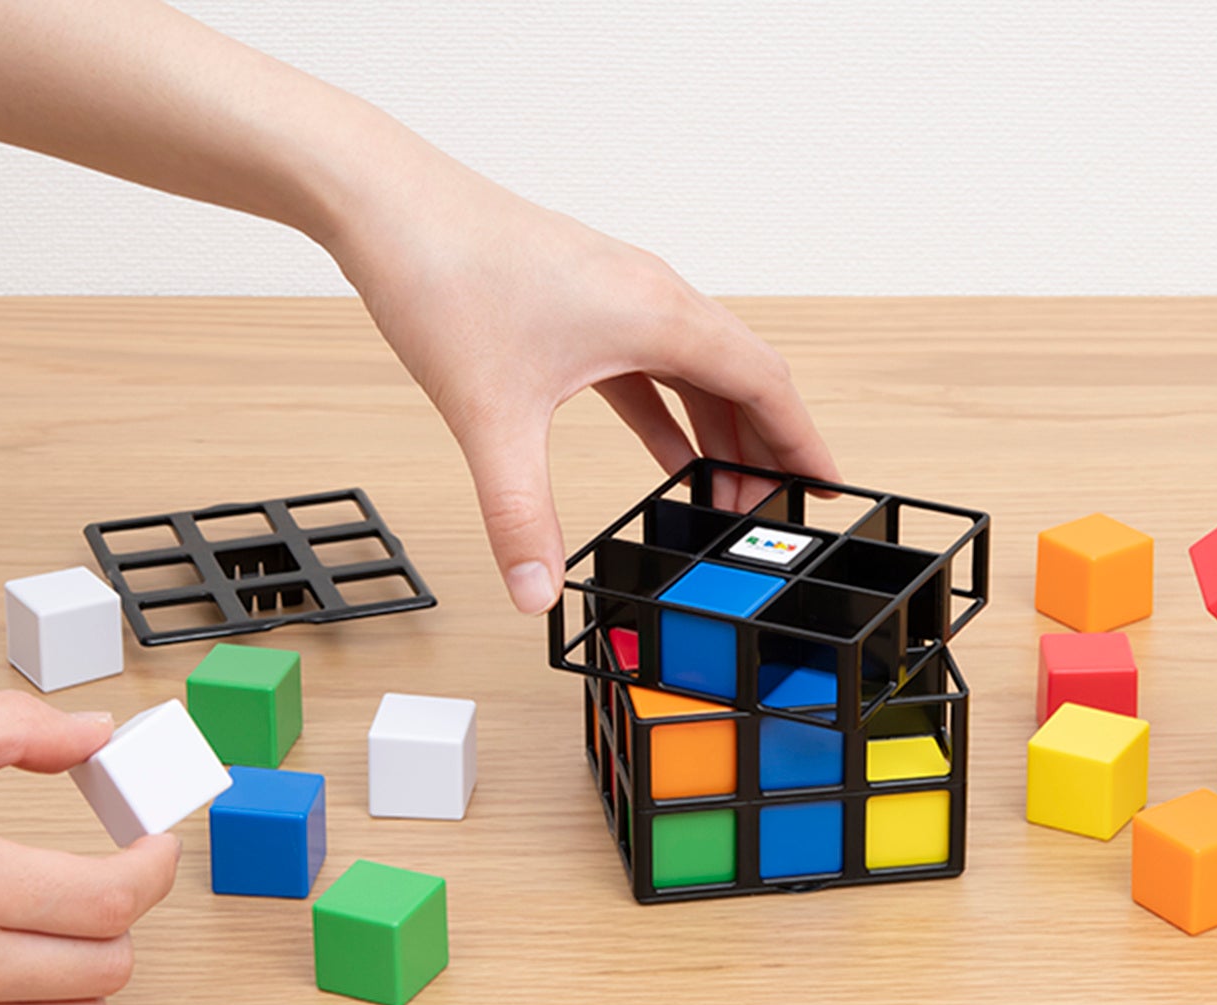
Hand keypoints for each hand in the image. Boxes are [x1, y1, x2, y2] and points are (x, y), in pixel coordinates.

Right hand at [0, 691, 179, 1004]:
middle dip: (122, 912)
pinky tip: (11, 961)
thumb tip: (94, 736)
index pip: (112, 899)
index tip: (153, 843)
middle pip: (107, 965)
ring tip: (62, 925)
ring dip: (88, 973)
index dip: (154, 866)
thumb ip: (11, 728)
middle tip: (105, 873)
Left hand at [320, 138, 840, 613]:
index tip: (830, 488)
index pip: (764, 384)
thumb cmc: (446, 277)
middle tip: (771, 514)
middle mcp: (653, 297)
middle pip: (741, 377)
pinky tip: (668, 455)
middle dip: (764, 448)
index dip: (803, 442)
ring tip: (724, 495)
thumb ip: (518, 515)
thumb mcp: (489, 419)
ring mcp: (618, 294)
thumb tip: (536, 591)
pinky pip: (652, 362)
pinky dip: (670, 410)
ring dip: (718, 430)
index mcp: (659, 315)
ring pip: (697, 368)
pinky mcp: (583, 299)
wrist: (386, 202)